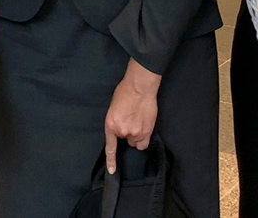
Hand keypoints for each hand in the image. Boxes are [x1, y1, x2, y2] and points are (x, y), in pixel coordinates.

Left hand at [103, 59, 160, 173]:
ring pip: (136, 142)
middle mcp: (122, 131)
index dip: (111, 161)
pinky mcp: (147, 132)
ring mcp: (135, 133)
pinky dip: (144, 137)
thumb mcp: (114, 109)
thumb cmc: (125, 93)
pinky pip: (144, 143)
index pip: (110, 147)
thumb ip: (116, 122)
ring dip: (137, 135)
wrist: (139, 87)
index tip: (112, 171)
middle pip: (126, 140)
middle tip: (131, 119)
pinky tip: (144, 126)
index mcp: (110, 125)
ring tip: (138, 120)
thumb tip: (120, 129)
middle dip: (128, 133)